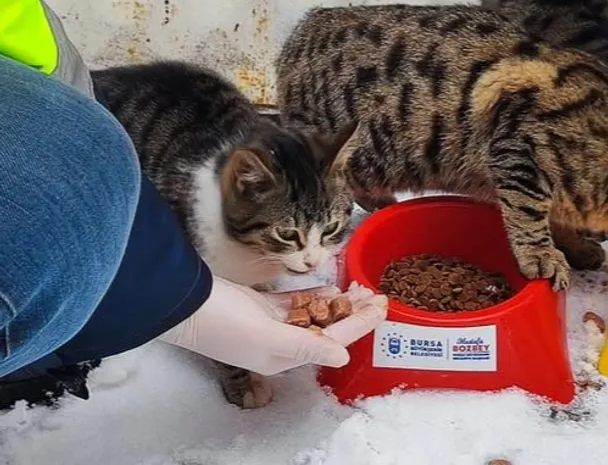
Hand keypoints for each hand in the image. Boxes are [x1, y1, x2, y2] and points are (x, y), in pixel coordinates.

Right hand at [158, 278, 387, 375]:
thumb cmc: (224, 322)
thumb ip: (307, 346)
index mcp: (284, 357)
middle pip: (327, 327)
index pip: (334, 340)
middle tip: (376, 295)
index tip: (382, 308)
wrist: (186, 303)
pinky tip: (331, 289)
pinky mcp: (262, 306)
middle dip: (353, 312)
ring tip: (360, 290)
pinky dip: (313, 296)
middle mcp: (281, 343)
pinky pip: (295, 303)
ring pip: (313, 314)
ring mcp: (271, 324)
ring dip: (337, 303)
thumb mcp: (268, 337)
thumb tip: (342, 355)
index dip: (361, 324)